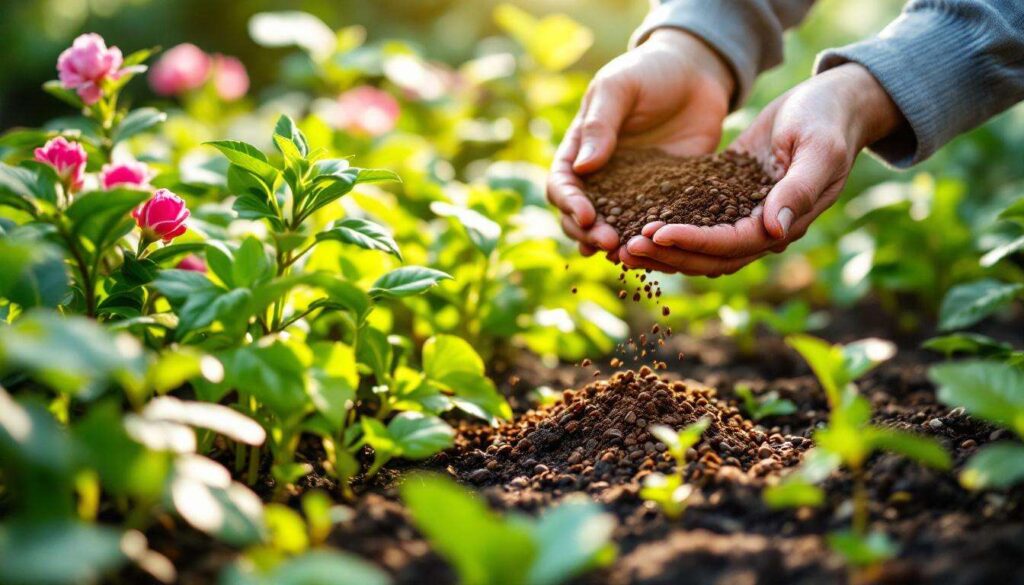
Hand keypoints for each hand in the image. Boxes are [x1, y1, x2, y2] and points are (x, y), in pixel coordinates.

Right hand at [546, 29, 734, 259]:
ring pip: (613, 226)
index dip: (570, 203)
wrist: (697, 74)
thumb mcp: (620, 87)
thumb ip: (600, 124)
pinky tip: (655, 253)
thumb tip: (582, 167)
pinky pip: (651, 223)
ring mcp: (630, 190)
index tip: (587, 216)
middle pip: (581, 216)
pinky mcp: (663, 197)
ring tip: (627, 256)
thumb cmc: (649, 72)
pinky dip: (649, 240)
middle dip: (590, 233)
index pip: (562, 184)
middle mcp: (599, 176)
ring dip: (615, 245)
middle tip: (609, 243)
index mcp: (578, 149)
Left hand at [620, 63, 903, 275]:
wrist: (831, 102)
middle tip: (626, 247)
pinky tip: (633, 221)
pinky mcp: (727, 199)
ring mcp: (743, 217)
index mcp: (784, 223)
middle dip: (668, 255)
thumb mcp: (819, 149)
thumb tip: (775, 231)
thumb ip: (799, 190)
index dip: (693, 242)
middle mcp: (762, 229)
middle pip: (708, 257)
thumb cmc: (828, 120)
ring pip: (697, 248)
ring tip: (622, 246)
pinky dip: (667, 228)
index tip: (656, 233)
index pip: (731, 244)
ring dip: (662, 251)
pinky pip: (694, 222)